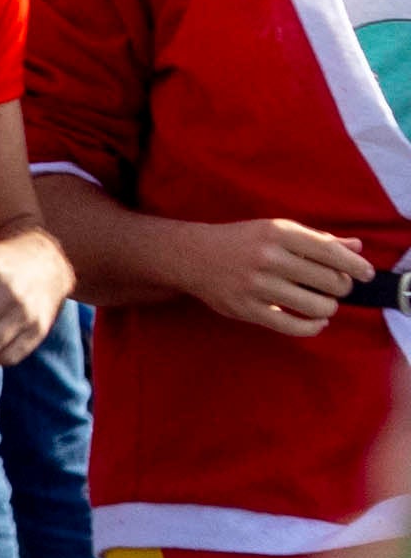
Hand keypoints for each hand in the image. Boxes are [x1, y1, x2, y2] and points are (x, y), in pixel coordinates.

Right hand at [178, 217, 375, 336]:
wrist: (191, 256)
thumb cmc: (241, 241)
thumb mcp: (276, 230)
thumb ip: (317, 239)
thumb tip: (357, 248)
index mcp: (277, 232)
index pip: (331, 252)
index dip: (355, 266)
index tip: (366, 274)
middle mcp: (267, 257)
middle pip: (330, 281)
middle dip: (340, 287)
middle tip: (334, 287)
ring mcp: (256, 285)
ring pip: (317, 306)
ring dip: (328, 307)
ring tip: (323, 303)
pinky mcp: (246, 309)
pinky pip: (293, 326)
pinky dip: (313, 327)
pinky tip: (316, 321)